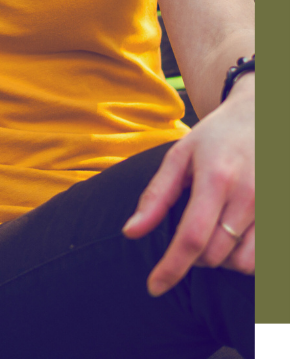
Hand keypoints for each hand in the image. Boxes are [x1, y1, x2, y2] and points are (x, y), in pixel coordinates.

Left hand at [122, 74, 253, 294]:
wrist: (264, 117)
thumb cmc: (216, 137)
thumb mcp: (180, 156)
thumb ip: (156, 196)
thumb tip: (130, 233)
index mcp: (215, 179)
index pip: (191, 238)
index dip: (171, 267)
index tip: (153, 287)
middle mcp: (249, 197)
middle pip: (215, 255)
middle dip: (193, 257)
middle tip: (187, 235)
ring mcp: (274, 209)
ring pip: (243, 264)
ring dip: (221, 260)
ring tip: (213, 234)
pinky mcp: (286, 218)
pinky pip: (267, 260)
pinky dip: (246, 259)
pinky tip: (235, 239)